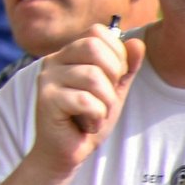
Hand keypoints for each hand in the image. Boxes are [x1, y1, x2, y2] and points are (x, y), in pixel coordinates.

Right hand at [29, 25, 143, 177]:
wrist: (64, 152)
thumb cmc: (87, 119)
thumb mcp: (113, 91)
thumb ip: (126, 68)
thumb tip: (138, 43)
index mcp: (69, 53)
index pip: (97, 32)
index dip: (117, 53)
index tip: (114, 79)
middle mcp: (54, 60)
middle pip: (94, 47)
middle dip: (113, 75)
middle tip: (106, 97)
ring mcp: (47, 78)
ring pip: (93, 76)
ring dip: (106, 102)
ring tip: (96, 115)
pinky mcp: (46, 99)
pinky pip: (86, 100)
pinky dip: (96, 117)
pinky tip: (87, 124)